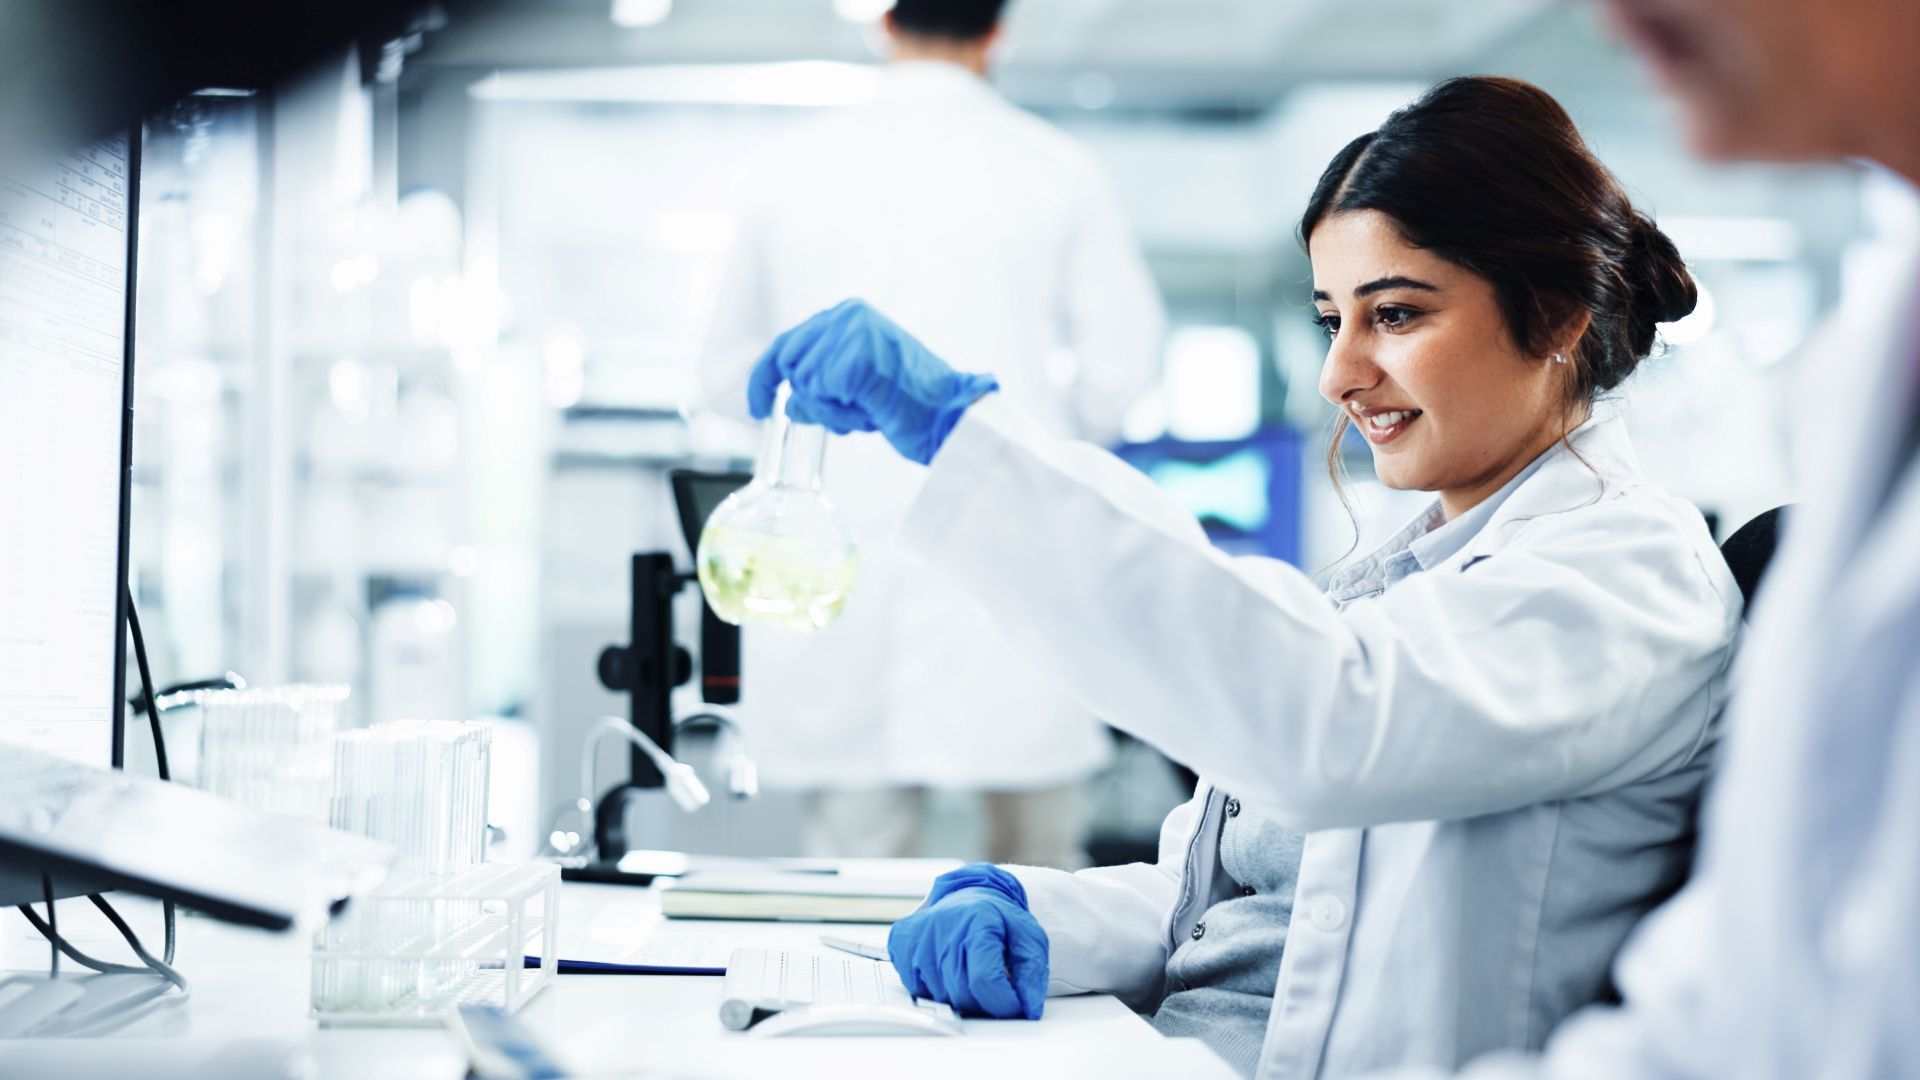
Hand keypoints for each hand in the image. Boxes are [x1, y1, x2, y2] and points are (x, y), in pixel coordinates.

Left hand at [747, 299, 998, 464]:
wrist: (950, 415)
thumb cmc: (912, 404)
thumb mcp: (858, 386)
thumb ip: (822, 382)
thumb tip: (789, 401)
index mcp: (849, 315)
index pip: (787, 343)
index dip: (765, 378)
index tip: (757, 406)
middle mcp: (847, 315)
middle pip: (789, 363)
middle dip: (810, 400)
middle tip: (849, 415)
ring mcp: (850, 332)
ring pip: (804, 384)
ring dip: (832, 411)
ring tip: (870, 409)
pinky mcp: (854, 357)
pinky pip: (820, 396)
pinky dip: (842, 415)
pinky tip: (872, 411)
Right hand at [887, 862, 1048, 1019]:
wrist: (969, 894)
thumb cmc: (998, 919)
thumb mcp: (1028, 938)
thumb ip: (1033, 973)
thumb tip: (1029, 1007)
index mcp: (977, 920)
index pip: (984, 980)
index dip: (1003, 1002)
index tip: (1014, 1005)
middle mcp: (942, 925)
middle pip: (961, 993)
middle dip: (983, 1000)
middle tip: (992, 985)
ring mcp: (917, 935)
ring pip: (939, 995)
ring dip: (959, 994)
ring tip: (969, 970)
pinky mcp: (900, 943)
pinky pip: (918, 989)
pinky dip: (936, 987)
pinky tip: (947, 968)